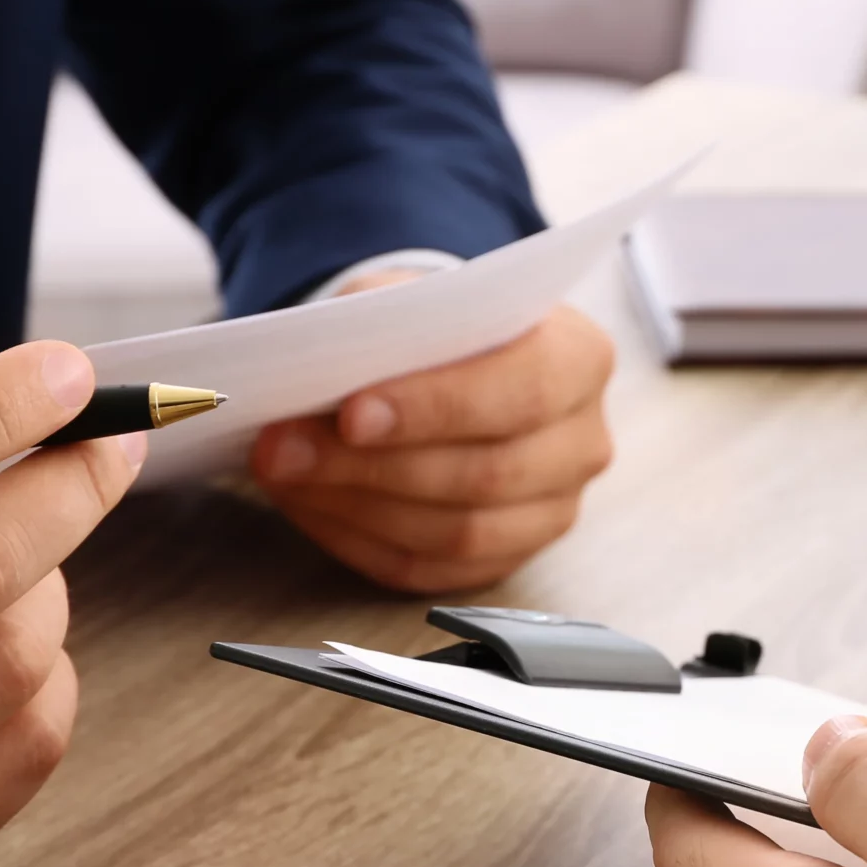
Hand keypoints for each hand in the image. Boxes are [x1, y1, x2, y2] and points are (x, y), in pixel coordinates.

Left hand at [251, 274, 613, 593]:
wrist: (447, 363)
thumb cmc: (433, 326)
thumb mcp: (410, 297)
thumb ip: (382, 327)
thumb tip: (318, 376)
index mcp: (580, 359)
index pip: (523, 392)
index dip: (435, 408)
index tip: (350, 413)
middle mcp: (582, 442)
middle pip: (487, 473)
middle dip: (373, 465)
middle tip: (284, 448)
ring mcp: (553, 510)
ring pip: (458, 533)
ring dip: (356, 506)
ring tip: (285, 472)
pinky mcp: (507, 557)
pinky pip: (431, 570)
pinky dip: (358, 541)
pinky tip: (310, 504)